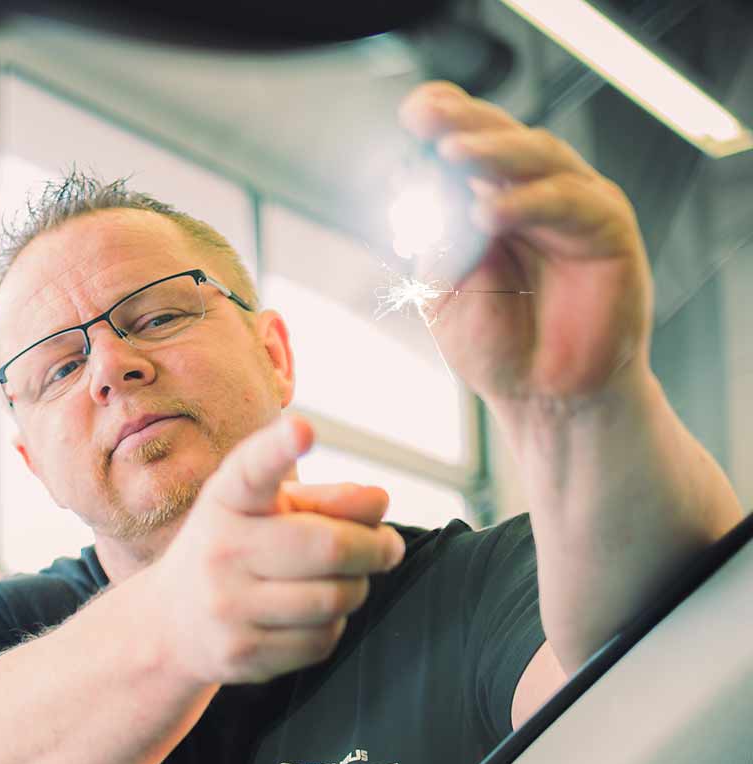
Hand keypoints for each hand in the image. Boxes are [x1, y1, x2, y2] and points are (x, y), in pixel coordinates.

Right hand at [147, 416, 405, 685]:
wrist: (171, 622)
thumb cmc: (237, 549)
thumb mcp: (268, 511)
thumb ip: (326, 499)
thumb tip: (378, 502)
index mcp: (226, 500)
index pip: (252, 470)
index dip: (279, 449)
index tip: (303, 429)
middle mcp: (219, 550)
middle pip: (330, 547)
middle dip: (374, 548)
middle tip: (386, 547)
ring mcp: (226, 606)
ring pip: (334, 599)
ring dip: (355, 589)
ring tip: (341, 582)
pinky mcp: (241, 654)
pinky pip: (321, 640)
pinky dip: (330, 626)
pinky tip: (308, 616)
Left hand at [400, 81, 651, 408]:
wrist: (542, 396)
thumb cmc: (495, 344)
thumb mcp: (446, 292)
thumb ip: (441, 244)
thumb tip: (431, 196)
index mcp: (488, 198)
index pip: (469, 145)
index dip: (447, 121)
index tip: (413, 110)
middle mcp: (532, 194)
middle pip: (503, 139)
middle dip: (465, 122)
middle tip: (429, 116)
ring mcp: (573, 207)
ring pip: (539, 158)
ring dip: (494, 152)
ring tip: (452, 154)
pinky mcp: (607, 230)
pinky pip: (569, 203)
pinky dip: (528, 202)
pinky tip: (489, 211)